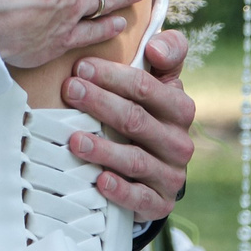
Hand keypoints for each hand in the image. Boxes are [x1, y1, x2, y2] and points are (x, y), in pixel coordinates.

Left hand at [59, 31, 195, 220]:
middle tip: (70, 90)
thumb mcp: (163, 83)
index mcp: (180, 108)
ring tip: (73, 139)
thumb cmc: (151, 116)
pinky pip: (141, 198)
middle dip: (100, 103)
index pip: (148, 88)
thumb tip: (156, 46)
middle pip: (136, 120)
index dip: (113, 76)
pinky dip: (120, 190)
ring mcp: (171, 174)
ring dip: (103, 149)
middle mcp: (180, 142)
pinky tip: (99, 181)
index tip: (81, 67)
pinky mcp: (160, 204)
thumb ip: (167, 54)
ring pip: (135, 159)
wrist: (158, 172)